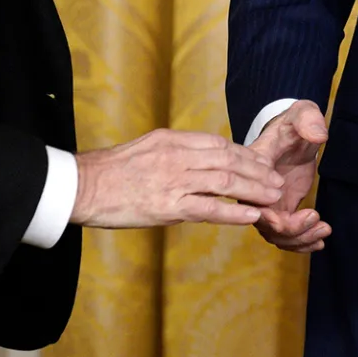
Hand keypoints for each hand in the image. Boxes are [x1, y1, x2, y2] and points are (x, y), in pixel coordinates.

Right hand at [69, 128, 284, 228]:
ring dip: (253, 189)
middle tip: (276, 180)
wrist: (82, 187)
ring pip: (225, 181)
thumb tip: (198, 158)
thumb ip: (174, 152)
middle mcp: (177, 156)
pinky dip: (233, 212)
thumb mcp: (146, 149)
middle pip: (228, 159)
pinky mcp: (167, 207)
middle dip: (256, 170)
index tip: (260, 163)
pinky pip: (208, 208)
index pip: (219, 143)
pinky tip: (251, 217)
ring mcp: (173, 181)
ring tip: (273, 198)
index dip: (245, 154)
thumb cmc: (110, 172)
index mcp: (172, 140)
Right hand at [250, 100, 330, 252]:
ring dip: (299, 239)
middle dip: (292, 230)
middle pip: (265, 225)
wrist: (294, 135)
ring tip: (324, 230)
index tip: (305, 212)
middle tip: (318, 219)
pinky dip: (301, 242)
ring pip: (275, 235)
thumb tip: (319, 135)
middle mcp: (257, 191)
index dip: (273, 215)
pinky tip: (319, 241)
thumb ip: (309, 120)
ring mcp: (268, 203)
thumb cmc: (294, 123)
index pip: (253, 199)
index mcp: (255, 170)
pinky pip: (285, 235)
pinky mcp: (281, 210)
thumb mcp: (302, 114)